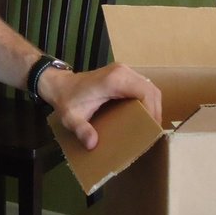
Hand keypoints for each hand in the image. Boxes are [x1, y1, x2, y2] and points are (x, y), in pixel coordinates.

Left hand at [40, 63, 160, 150]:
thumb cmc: (67, 100)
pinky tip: (143, 114)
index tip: (151, 129)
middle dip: (156, 110)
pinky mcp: (122, 73)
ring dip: (153, 104)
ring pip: (149, 86)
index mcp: (114, 80)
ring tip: (149, 124)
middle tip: (152, 130)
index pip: (145, 92)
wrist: (59, 84)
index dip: (153, 110)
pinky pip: (142, 85)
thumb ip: (81, 129)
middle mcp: (122, 71)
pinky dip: (146, 99)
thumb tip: (93, 144)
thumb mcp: (71, 118)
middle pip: (151, 89)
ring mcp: (123, 70)